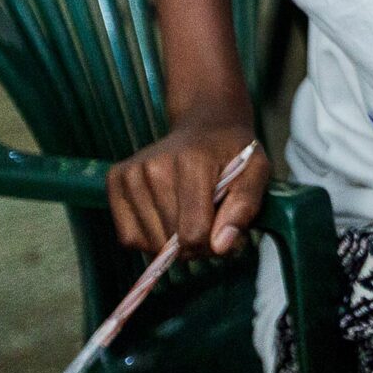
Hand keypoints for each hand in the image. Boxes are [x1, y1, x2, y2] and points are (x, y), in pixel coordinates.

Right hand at [106, 117, 269, 257]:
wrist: (206, 124)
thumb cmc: (233, 152)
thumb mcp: (256, 173)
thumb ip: (244, 208)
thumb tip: (221, 247)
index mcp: (192, 163)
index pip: (193, 233)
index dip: (213, 245)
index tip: (224, 232)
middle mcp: (154, 167)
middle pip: (170, 241)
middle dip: (195, 245)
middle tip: (210, 224)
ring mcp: (130, 173)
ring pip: (148, 242)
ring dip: (172, 244)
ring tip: (190, 218)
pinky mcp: (115, 180)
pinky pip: (128, 236)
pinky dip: (149, 239)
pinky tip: (167, 218)